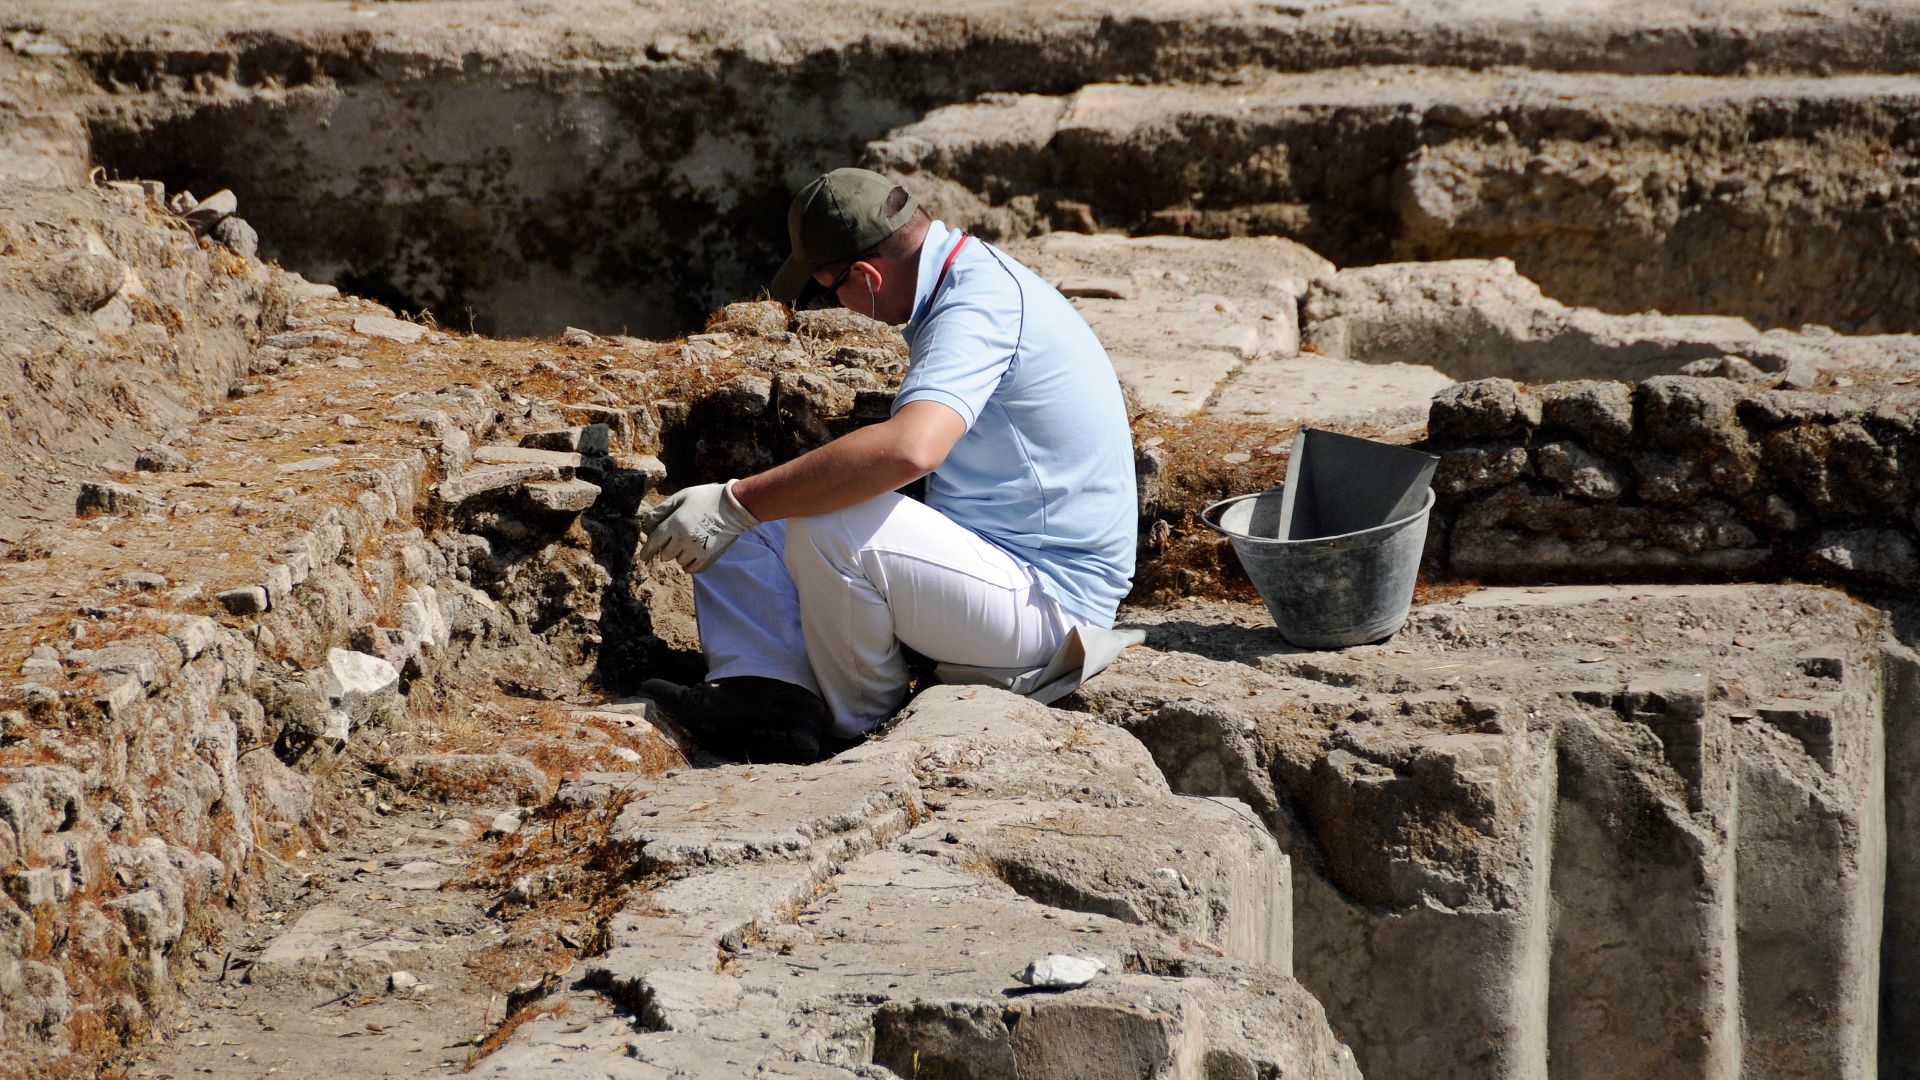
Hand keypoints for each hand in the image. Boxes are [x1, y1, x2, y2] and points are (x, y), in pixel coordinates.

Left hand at [637, 480, 758, 572]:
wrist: (734, 507)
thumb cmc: (705, 498)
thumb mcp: (681, 497)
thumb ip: (661, 510)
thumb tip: (646, 526)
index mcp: (674, 523)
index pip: (654, 542)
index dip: (646, 551)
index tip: (644, 557)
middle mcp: (683, 539)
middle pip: (665, 555)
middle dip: (665, 549)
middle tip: (673, 541)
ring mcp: (696, 550)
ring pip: (679, 562)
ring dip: (679, 556)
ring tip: (688, 543)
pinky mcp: (708, 557)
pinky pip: (692, 569)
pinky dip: (689, 564)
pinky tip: (692, 555)